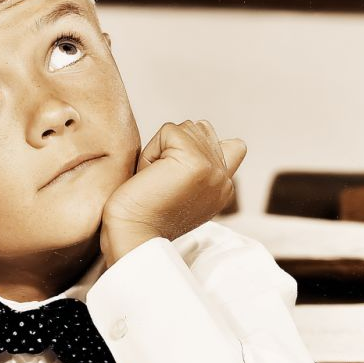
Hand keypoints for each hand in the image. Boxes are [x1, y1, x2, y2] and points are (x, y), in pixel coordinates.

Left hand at [100, 120, 245, 264]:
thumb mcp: (180, 188)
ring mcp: (213, 170)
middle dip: (173, 148)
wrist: (131, 234)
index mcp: (223, 187)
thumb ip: (199, 164)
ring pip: (185, 128)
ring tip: (155, 179)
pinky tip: (149, 176)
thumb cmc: (142, 214)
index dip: (198, 148)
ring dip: (161, 149)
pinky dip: (151, 150)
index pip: (232, 145)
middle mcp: (223, 179)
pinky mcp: (196, 163)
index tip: (176, 179)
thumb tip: (199, 128)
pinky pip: (169, 131)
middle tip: (160, 181)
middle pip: (200, 130)